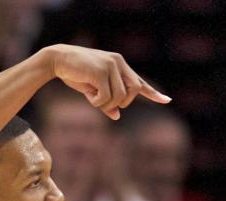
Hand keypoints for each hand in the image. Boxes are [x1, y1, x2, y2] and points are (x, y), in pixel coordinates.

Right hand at [48, 44, 169, 119]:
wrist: (58, 60)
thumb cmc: (76, 74)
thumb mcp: (93, 90)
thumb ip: (106, 102)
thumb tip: (117, 116)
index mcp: (120, 65)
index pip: (139, 82)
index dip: (153, 93)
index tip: (166, 100)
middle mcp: (119, 63)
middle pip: (134, 90)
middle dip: (122, 102)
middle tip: (104, 103)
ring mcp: (111, 65)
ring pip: (120, 96)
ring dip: (106, 104)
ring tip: (93, 98)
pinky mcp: (101, 70)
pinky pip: (106, 96)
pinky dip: (97, 102)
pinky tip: (88, 94)